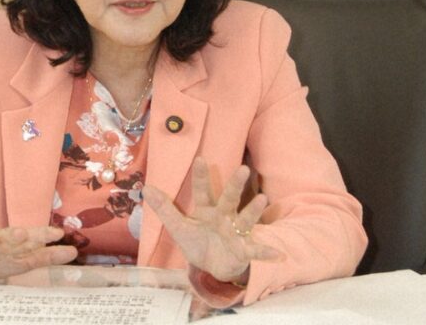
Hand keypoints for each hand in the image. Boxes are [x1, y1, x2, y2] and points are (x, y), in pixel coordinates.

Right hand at [0, 226, 76, 281]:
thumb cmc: (2, 258)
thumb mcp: (25, 259)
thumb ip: (47, 256)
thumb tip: (74, 252)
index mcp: (16, 243)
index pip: (34, 238)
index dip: (45, 237)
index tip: (60, 234)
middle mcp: (0, 240)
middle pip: (10, 237)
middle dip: (16, 236)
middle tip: (23, 234)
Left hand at [143, 157, 281, 283]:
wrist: (213, 266)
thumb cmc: (198, 242)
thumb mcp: (178, 227)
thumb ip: (164, 209)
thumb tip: (146, 188)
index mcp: (207, 210)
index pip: (203, 191)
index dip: (201, 176)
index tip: (200, 159)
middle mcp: (224, 217)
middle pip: (229, 199)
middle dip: (235, 185)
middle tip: (243, 169)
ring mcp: (236, 232)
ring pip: (245, 219)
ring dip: (253, 210)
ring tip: (262, 199)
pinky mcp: (244, 250)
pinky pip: (256, 250)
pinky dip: (267, 252)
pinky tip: (279, 254)